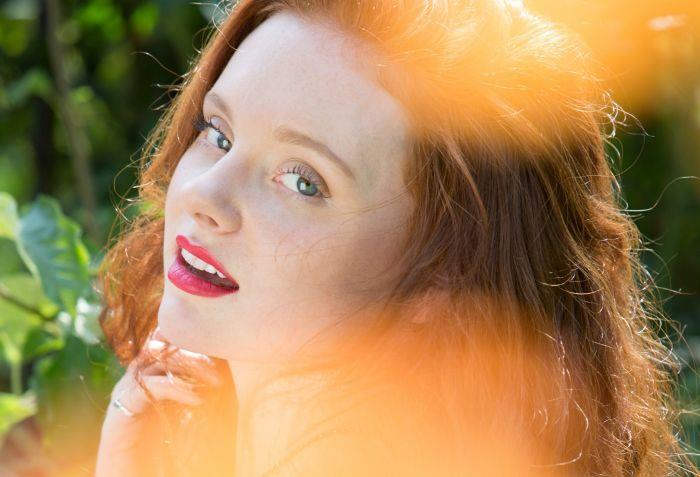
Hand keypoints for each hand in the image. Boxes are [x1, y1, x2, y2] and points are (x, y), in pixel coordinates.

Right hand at [95, 328, 222, 476]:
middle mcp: (137, 377)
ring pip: (156, 360)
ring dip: (189, 366)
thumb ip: (202, 389)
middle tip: (219, 367)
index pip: (169, 342)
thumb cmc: (167, 447)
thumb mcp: (190, 412)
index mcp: (151, 374)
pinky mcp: (120, 409)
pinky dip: (176, 388)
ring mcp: (125, 390)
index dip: (193, 341)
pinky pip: (148, 387)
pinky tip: (197, 398)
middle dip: (194, 351)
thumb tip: (225, 370)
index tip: (221, 348)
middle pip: (163, 346)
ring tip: (215, 381)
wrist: (136, 474)